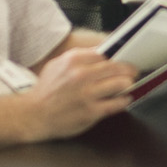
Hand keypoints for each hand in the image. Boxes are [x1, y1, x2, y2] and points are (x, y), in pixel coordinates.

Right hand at [17, 47, 138, 140]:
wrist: (33, 115)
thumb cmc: (46, 91)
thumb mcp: (58, 65)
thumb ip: (79, 57)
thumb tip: (102, 52)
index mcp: (73, 60)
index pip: (107, 54)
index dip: (119, 57)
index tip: (125, 60)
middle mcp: (81, 75)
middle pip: (118, 67)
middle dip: (130, 69)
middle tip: (133, 72)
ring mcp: (87, 94)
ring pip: (121, 84)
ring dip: (129, 84)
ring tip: (129, 85)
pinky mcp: (91, 112)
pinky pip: (117, 104)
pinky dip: (124, 100)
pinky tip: (124, 99)